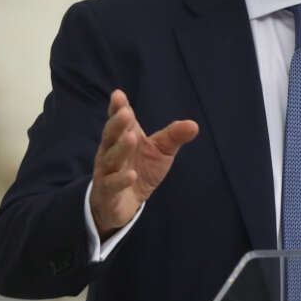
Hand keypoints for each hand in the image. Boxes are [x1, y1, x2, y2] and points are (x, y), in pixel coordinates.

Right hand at [90, 89, 198, 236]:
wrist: (125, 205)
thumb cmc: (141, 170)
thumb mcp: (160, 152)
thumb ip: (173, 137)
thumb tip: (194, 125)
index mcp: (121, 138)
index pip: (117, 121)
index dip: (117, 109)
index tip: (118, 95)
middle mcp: (109, 152)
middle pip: (110, 136)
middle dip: (117, 125)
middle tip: (126, 113)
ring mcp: (106, 172)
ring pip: (110, 159)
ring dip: (120, 149)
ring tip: (131, 138)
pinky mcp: (107, 193)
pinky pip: (111, 185)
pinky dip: (120, 180)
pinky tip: (132, 175)